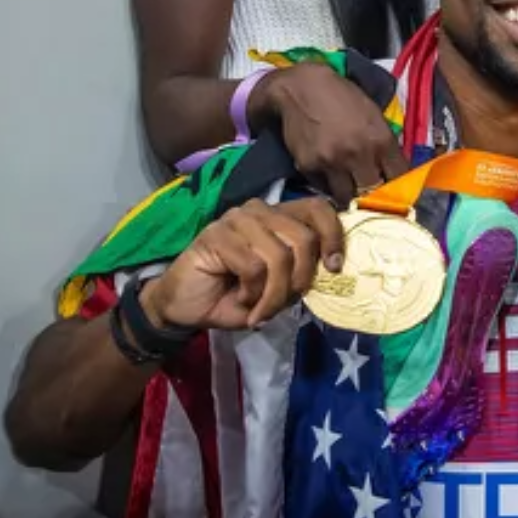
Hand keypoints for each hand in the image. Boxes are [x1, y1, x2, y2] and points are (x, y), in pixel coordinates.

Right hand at [140, 197, 345, 330]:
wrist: (183, 307)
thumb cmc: (233, 296)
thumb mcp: (275, 289)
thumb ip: (299, 274)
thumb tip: (328, 270)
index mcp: (279, 217)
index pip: (317, 208)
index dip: (333, 235)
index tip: (334, 267)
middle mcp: (260, 211)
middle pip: (303, 237)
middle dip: (299, 280)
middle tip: (281, 304)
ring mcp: (237, 219)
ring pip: (280, 256)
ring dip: (274, 294)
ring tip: (259, 309)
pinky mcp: (216, 235)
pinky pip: (253, 266)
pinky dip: (253, 293)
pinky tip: (241, 299)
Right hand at [253, 63, 409, 203]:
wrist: (301, 87)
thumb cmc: (341, 97)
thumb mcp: (373, 115)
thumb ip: (384, 144)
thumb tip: (392, 172)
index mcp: (380, 139)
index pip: (398, 177)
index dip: (398, 187)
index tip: (394, 192)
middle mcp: (358, 154)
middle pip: (372, 193)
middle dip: (372, 196)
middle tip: (369, 195)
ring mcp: (332, 162)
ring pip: (347, 197)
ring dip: (349, 195)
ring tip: (348, 189)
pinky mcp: (309, 166)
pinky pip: (323, 186)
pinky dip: (327, 184)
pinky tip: (327, 172)